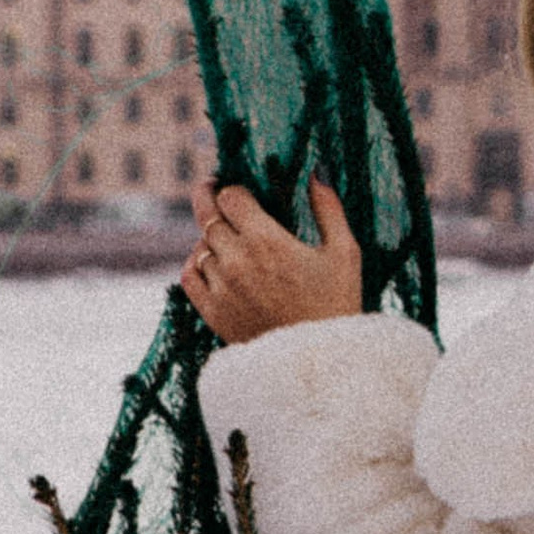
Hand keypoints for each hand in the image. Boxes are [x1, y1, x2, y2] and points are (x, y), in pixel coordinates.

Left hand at [180, 180, 362, 343]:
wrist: (320, 363)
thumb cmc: (337, 305)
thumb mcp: (345, 252)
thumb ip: (329, 208)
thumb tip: (317, 170)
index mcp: (267, 240)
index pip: (230, 196)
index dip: (232, 187)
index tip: (236, 186)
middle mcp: (237, 260)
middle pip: (207, 216)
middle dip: (212, 200)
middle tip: (214, 190)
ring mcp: (221, 288)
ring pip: (200, 245)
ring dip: (209, 236)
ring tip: (224, 234)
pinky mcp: (213, 312)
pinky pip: (189, 276)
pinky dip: (195, 263)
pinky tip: (210, 261)